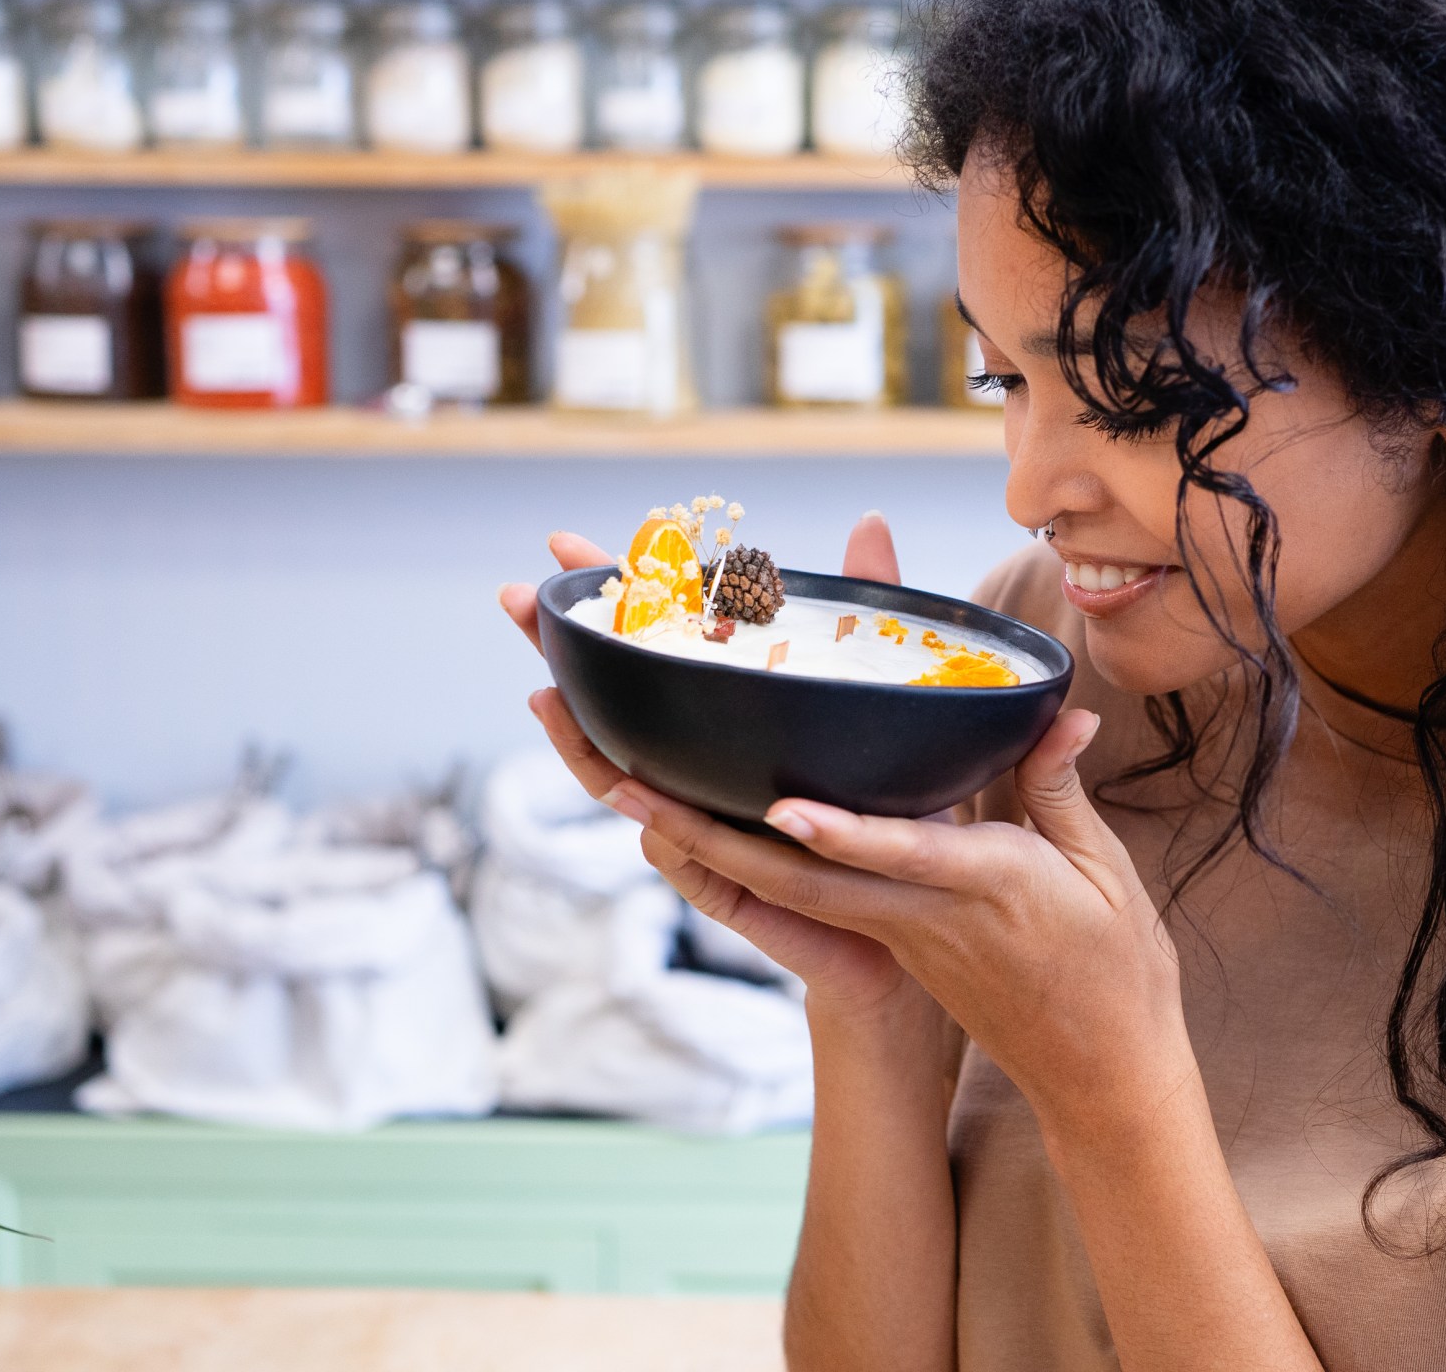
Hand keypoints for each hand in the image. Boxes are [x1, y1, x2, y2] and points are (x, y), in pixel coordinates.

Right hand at [498, 514, 931, 1023]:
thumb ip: (871, 618)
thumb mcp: (884, 702)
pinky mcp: (747, 899)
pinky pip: (696, 870)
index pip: (654, 659)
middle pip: (610, 717)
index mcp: (723, 732)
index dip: (610, 603)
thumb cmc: (894, 815)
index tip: (564, 543)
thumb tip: (868, 521)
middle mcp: (702, 781)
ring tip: (551, 701)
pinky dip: (669, 838)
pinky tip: (641, 805)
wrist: (929, 923)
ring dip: (585, 750)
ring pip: (632, 795)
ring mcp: (713, 839)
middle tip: (516, 599)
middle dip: (557, 657)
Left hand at [597, 710, 1195, 1135]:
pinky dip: (745, 864)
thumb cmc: (1114, 970)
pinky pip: (805, 901)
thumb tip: (1064, 710)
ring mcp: (897, 937)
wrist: (1097, 1075)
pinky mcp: (888, 947)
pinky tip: (694, 828)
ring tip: (628, 792)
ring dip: (703, 844)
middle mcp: (921, 916)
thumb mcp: (1104, 873)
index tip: (783, 809)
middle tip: (626, 784)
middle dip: (708, 833)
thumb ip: (1058, 787)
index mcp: (984, 888)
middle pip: (799, 879)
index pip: (901, 855)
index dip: (841, 834)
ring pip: (784, 891)